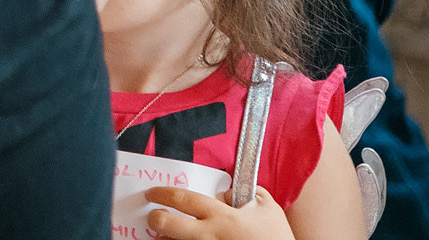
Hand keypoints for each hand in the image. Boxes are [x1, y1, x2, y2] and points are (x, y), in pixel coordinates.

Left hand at [144, 184, 298, 237]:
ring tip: (164, 234)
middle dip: (154, 218)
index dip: (162, 194)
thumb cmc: (276, 237)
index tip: (151, 193)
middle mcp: (211, 235)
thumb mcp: (267, 209)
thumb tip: (223, 193)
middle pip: (166, 225)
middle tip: (154, 216)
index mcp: (222, 217)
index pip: (183, 199)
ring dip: (163, 239)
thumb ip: (246, 194)